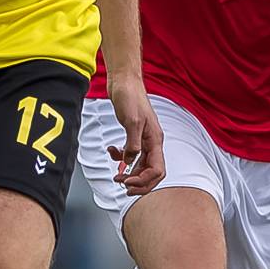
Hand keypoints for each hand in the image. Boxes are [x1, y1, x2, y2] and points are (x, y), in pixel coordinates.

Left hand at [107, 76, 164, 194]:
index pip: (157, 170)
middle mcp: (152, 142)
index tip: (127, 183)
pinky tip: (112, 151)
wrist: (123, 82)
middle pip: (151, 172)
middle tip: (123, 187)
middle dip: (138, 183)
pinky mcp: (133, 135)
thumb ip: (132, 144)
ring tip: (115, 176)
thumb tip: (130, 162)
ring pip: (140, 165)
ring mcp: (143, 139)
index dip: (143, 181)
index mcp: (155, 140)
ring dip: (129, 173)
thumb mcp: (131, 122)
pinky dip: (121, 157)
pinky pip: (131, 154)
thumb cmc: (130, 97)